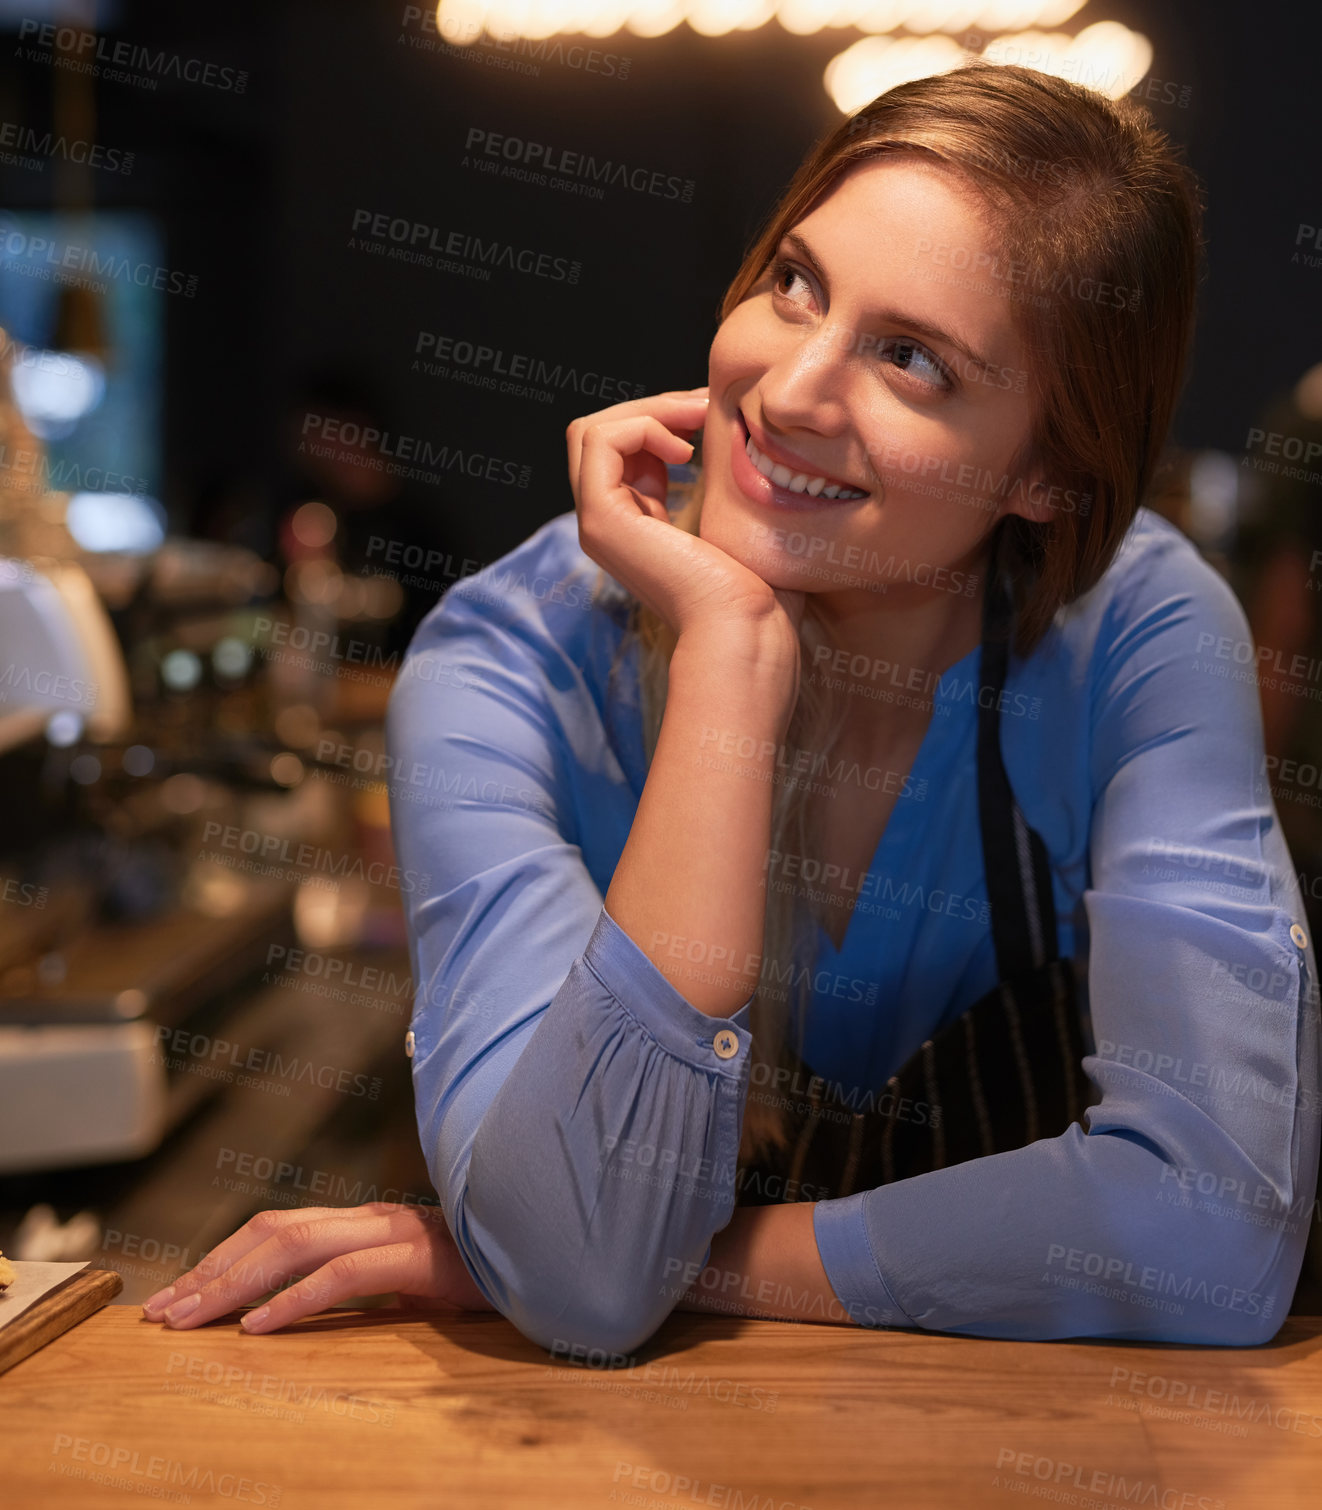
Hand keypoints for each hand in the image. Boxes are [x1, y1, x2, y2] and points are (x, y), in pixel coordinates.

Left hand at [139, 1202, 493, 1332]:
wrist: (546, 1250)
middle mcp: (370, 1217)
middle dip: (211, 1273)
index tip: (179, 1296)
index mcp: (363, 1221)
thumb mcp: (407, 1279)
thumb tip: (304, 1306)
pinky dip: (296, 1300)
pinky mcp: (418, 1258)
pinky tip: (261, 1327)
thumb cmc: (479, 1270)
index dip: (222, 1259)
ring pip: (296, 1246)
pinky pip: (346, 1275)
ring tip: (194, 1320)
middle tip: (163, 1315)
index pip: (276, 1228)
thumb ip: (363, 1280)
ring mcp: (394, 1231)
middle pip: (272, 1233)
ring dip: (236, 1285)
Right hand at [566, 386, 805, 651]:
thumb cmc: (756, 584)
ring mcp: (597, 523)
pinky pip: (600, 441)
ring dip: (648, 410)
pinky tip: (687, 450)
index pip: (618, 448)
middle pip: (595, 434)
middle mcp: (605, 523)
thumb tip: (724, 427)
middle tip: (704, 407)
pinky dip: (643, 427)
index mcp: (632, 522)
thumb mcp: (730, 514)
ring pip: (591, 431)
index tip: (710, 415)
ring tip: (698, 422)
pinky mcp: (602, 521)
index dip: (659, 418)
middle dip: (651, 406)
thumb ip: (711, 475)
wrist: (746, 626)